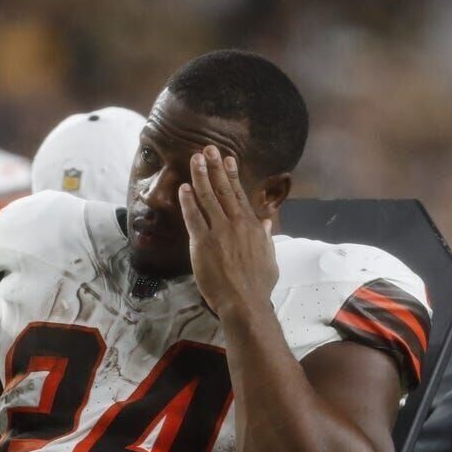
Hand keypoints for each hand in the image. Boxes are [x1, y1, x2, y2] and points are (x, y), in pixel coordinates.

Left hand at [178, 145, 278, 318]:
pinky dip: (188, 202)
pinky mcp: (203, 244)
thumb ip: (265, 238)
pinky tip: (183, 188)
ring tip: (194, 159)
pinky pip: (193, 218)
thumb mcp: (269, 258)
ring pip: (208, 198)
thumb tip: (264, 222)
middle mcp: (236, 223)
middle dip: (214, 167)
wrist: (245, 302)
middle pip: (223, 190)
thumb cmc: (257, 285)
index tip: (227, 159)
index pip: (239, 194)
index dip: (231, 175)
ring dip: (200, 176)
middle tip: (207, 149)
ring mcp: (219, 232)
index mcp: (251, 226)